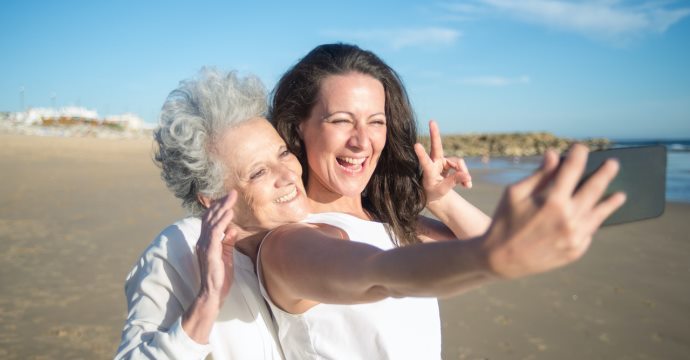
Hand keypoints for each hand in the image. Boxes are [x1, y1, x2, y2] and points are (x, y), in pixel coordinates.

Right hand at [196, 190, 238, 303]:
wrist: (213, 294)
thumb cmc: (220, 278)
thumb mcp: (226, 256)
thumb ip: (227, 243)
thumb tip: (231, 230)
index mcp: (206, 243)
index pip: (210, 221)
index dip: (218, 209)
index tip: (228, 198)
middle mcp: (202, 242)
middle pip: (210, 218)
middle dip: (220, 204)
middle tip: (231, 192)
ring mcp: (205, 246)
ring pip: (212, 222)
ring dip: (222, 208)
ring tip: (231, 198)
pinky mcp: (210, 252)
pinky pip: (215, 233)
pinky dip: (222, 221)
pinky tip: (229, 213)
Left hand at [414, 120, 471, 203]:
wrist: (435, 194)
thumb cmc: (434, 193)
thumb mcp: (443, 190)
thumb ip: (454, 181)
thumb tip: (467, 175)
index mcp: (428, 171)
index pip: (425, 162)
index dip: (421, 154)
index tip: (416, 145)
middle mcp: (434, 163)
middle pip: (437, 147)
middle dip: (435, 134)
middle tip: (432, 121)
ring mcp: (442, 161)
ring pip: (457, 162)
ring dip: (464, 173)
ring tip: (467, 185)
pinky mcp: (449, 163)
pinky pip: (461, 166)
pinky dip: (465, 175)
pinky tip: (467, 186)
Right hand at [483, 144, 625, 278]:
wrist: (501, 259)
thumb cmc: (505, 221)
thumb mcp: (515, 193)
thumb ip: (539, 175)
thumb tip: (554, 154)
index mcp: (552, 200)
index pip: (573, 169)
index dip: (578, 155)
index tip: (581, 148)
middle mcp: (568, 218)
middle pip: (595, 188)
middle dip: (605, 173)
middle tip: (613, 164)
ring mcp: (575, 236)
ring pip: (599, 213)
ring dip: (611, 201)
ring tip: (620, 195)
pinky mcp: (576, 251)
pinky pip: (590, 231)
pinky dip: (595, 221)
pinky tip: (598, 216)